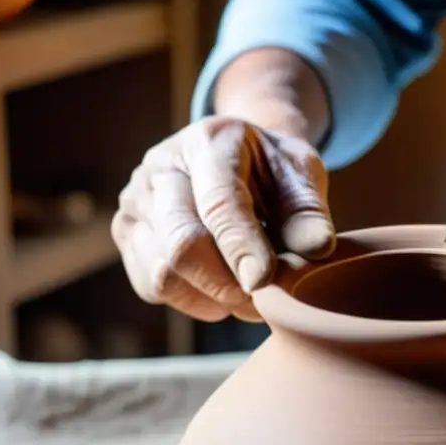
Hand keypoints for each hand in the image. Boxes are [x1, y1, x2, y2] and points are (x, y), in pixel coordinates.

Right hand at [112, 116, 334, 321]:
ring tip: (248, 295)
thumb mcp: (301, 173)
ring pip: (163, 274)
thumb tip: (317, 249)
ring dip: (212, 299)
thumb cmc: (272, 168)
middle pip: (181, 246)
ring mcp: (136, 202)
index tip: (264, 281)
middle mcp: (160, 169)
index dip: (241, 248)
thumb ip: (309, 211)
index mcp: (208, 143)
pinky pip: (152, 287)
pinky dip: (192, 301)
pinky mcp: (128, 235)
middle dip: (227, 285)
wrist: (235, 156)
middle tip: (264, 300)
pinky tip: (220, 291)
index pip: (219, 204)